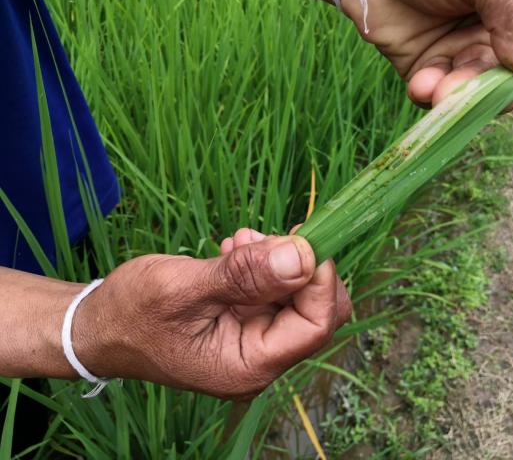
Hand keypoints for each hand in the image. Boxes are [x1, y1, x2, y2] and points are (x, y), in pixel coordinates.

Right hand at [72, 229, 350, 398]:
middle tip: (267, 238)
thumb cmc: (131, 314)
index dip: (320, 280)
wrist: (100, 327)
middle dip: (300, 269)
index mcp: (249, 366)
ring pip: (296, 297)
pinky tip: (235, 250)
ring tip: (239, 244)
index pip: (315, 326)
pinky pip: (272, 292)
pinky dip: (263, 266)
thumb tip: (302, 256)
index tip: (306, 238)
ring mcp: (254, 341)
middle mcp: (260, 359)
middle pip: (315, 313)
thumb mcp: (182, 288)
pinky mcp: (245, 322)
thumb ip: (243, 275)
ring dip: (278, 262)